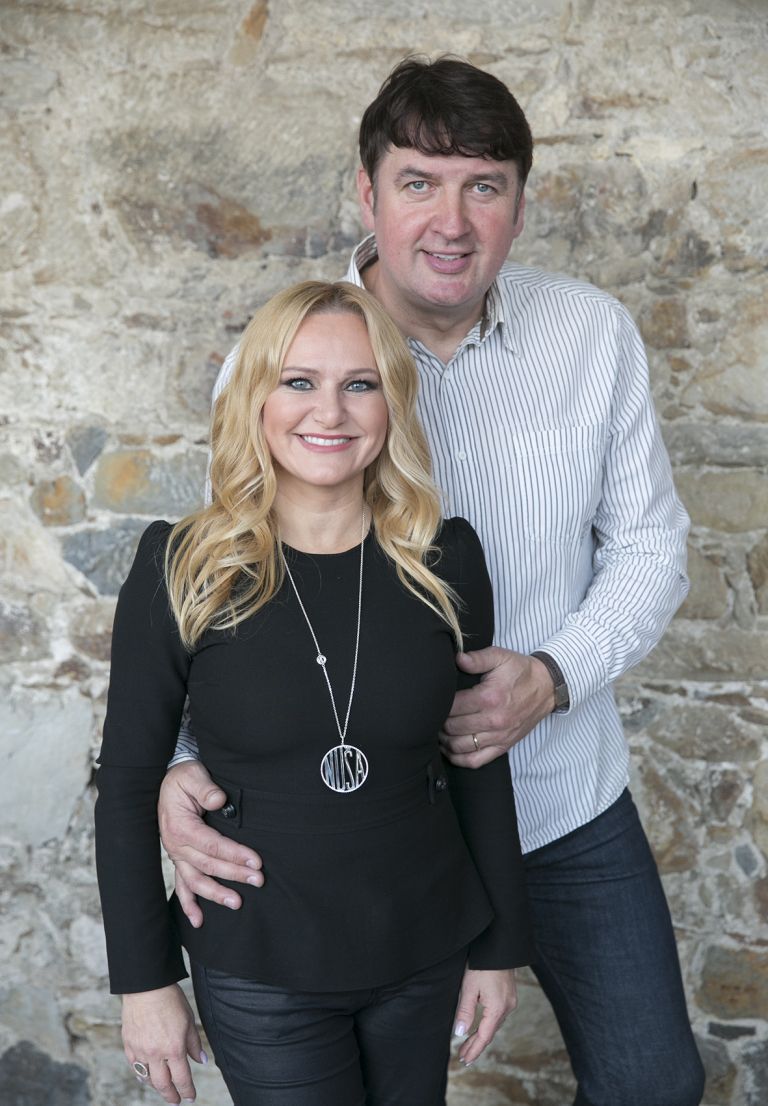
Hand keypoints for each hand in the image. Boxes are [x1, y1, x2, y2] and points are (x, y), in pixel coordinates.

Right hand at [122, 983, 205, 1102]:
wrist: (146, 986)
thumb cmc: (170, 1000)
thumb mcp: (188, 1020)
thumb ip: (194, 1043)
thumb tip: (201, 1060)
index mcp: (173, 1048)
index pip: (182, 1078)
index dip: (187, 1090)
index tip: (190, 1097)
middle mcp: (156, 1053)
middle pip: (163, 1084)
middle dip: (171, 1095)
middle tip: (176, 1100)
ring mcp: (140, 1050)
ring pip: (147, 1078)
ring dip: (156, 1086)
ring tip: (163, 1088)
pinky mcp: (128, 1044)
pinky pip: (134, 1066)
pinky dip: (141, 1074)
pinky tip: (145, 1076)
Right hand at [158, 762, 263, 927]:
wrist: (168, 781)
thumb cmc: (184, 778)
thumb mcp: (193, 775)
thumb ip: (205, 788)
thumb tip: (219, 800)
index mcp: (180, 826)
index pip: (212, 845)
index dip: (234, 854)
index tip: (256, 861)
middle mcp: (175, 844)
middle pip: (208, 865)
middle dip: (234, 874)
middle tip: (258, 881)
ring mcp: (176, 854)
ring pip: (195, 880)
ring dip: (215, 893)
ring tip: (237, 903)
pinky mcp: (179, 859)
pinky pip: (182, 885)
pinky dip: (188, 904)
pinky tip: (198, 920)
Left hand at [440, 648, 553, 766]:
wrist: (546, 688)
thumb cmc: (520, 672)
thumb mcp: (500, 657)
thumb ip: (477, 658)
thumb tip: (457, 659)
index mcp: (489, 697)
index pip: (452, 707)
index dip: (439, 704)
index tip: (435, 700)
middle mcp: (493, 720)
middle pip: (452, 728)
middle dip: (439, 721)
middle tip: (434, 714)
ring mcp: (498, 736)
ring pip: (459, 747)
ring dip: (444, 740)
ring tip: (439, 729)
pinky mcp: (503, 746)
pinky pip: (475, 761)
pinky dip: (458, 758)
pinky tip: (450, 748)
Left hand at [453, 968, 516, 1065]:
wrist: (499, 946)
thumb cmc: (482, 964)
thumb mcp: (469, 987)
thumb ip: (465, 1011)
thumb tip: (459, 1033)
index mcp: (497, 1008)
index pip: (484, 1036)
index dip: (474, 1049)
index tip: (465, 1060)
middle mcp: (507, 1007)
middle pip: (490, 1032)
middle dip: (476, 1045)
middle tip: (463, 1057)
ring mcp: (510, 1001)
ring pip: (494, 1024)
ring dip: (482, 1035)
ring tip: (468, 1045)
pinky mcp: (509, 995)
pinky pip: (498, 1015)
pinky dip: (488, 1024)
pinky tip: (480, 1026)